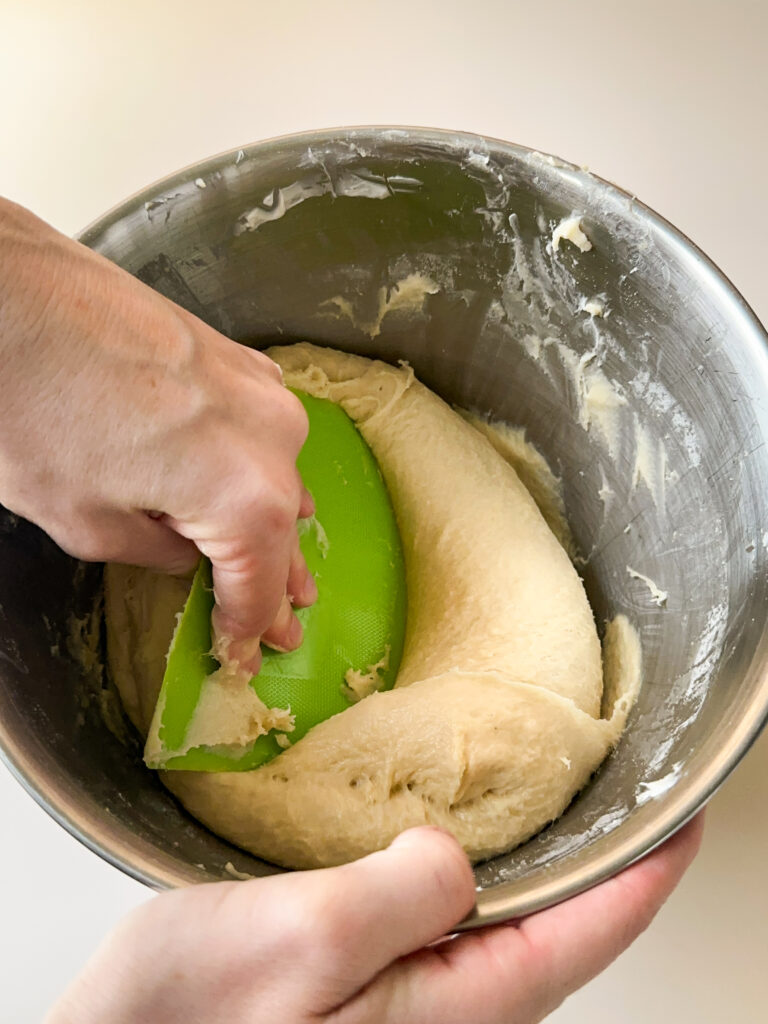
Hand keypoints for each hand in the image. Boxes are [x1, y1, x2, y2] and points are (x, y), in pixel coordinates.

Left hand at [0, 199, 315, 667]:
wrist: (8, 290)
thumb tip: (183, 550)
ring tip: (287, 571)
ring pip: (281, 478)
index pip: (260, 583)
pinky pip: (264, 432)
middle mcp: (274, 438)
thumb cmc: (31, 403)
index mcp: (246, 494)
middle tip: (281, 628)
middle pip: (282, 531)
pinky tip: (261, 489)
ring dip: (277, 527)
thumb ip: (155, 552)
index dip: (247, 626)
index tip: (243, 655)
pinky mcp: (236, 357)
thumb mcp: (85, 522)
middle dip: (277, 585)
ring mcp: (261, 389)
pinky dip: (263, 471)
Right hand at [47, 818, 703, 1023]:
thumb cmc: (187, 1017)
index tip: (682, 824)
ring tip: (571, 811)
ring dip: (545, 870)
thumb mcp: (301, 940)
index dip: (642, 878)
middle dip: (603, 869)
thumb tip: (458, 852)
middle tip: (634, 804)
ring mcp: (408, 1005)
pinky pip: (454, 928)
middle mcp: (442, 1017)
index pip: (581, 939)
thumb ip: (400, 893)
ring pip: (507, 931)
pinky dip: (482, 878)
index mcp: (447, 1012)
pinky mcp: (372, 985)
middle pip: (556, 937)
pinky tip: (470, 843)